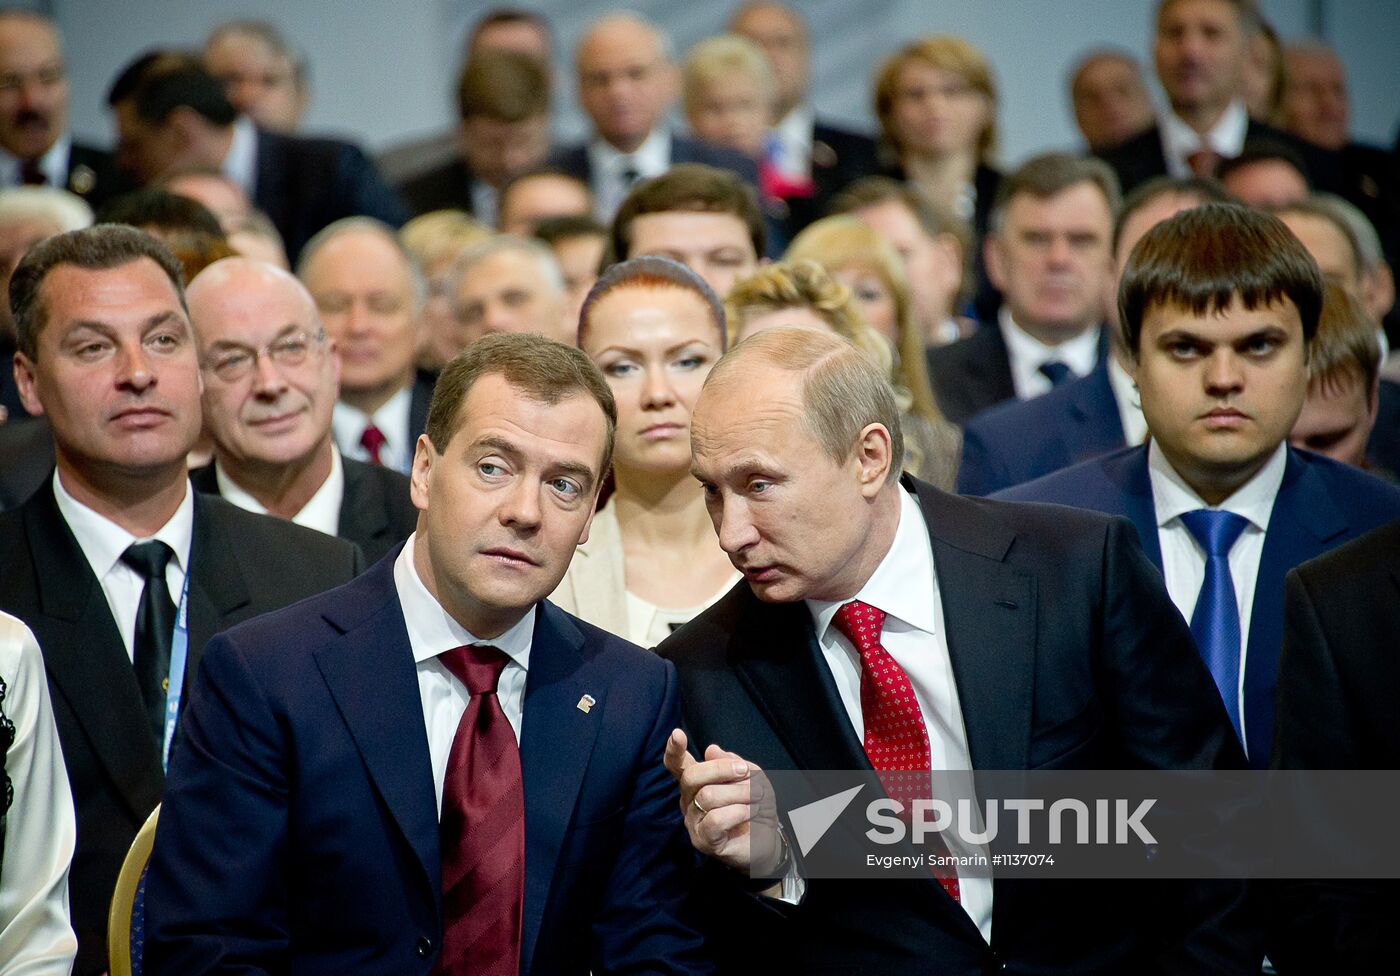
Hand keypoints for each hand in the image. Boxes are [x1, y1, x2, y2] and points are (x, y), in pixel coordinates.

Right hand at [664, 729, 784, 875]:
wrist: (768, 840)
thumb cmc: (756, 805)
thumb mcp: (752, 777)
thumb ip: (733, 762)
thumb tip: (711, 749)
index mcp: (697, 781)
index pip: (677, 765)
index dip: (674, 750)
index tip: (677, 734)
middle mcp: (689, 800)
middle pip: (692, 776)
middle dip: (721, 769)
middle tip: (745, 772)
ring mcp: (693, 821)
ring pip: (708, 796)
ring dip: (740, 793)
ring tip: (757, 797)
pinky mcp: (703, 840)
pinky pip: (716, 819)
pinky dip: (739, 812)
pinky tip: (750, 812)